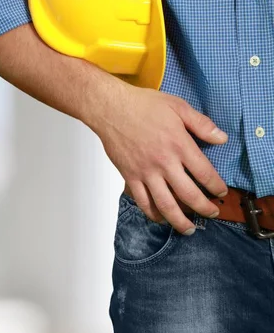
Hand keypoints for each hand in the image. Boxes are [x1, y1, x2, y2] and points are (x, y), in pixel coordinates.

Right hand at [95, 83, 228, 234]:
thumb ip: (201, 123)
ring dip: (181, 221)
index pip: (205, 174)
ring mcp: (146, 172)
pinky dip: (153, 214)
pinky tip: (161, 217)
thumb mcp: (177, 106)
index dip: (216, 187)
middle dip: (205, 209)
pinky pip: (143, 201)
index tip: (220, 192)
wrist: (110, 108)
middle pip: (189, 195)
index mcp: (179, 145)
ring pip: (166, 205)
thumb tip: (221, 138)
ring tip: (189, 228)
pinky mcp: (130, 176)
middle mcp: (164, 163)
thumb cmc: (141, 105)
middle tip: (212, 212)